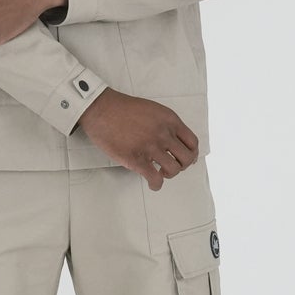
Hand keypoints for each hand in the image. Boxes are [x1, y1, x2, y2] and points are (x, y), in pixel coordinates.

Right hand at [76, 89, 198, 189]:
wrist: (101, 109)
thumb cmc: (123, 109)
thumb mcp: (153, 110)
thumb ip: (165, 124)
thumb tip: (174, 141)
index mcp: (169, 120)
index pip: (192, 142)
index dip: (191, 154)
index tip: (186, 159)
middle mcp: (163, 134)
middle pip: (186, 158)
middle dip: (182, 166)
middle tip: (171, 166)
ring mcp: (150, 147)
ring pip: (174, 170)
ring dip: (168, 174)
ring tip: (159, 172)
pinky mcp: (136, 159)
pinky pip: (155, 178)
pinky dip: (156, 185)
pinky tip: (152, 184)